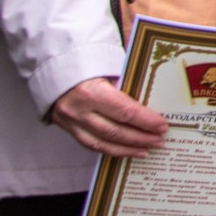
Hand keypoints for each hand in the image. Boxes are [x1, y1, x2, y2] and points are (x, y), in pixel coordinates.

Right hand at [48, 77, 167, 157]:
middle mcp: (79, 110)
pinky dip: (111, 150)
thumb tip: (155, 89)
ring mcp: (71, 122)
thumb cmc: (86, 64)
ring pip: (102, 142)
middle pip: (115, 130)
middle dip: (140, 137)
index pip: (124, 111)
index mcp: (91, 91)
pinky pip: (91, 144)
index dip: (145, 121)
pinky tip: (126, 151)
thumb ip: (127, 79)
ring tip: (147, 149)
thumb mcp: (107, 66)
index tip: (162, 125)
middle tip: (160, 140)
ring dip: (127, 148)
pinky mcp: (68, 129)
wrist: (52, 69)